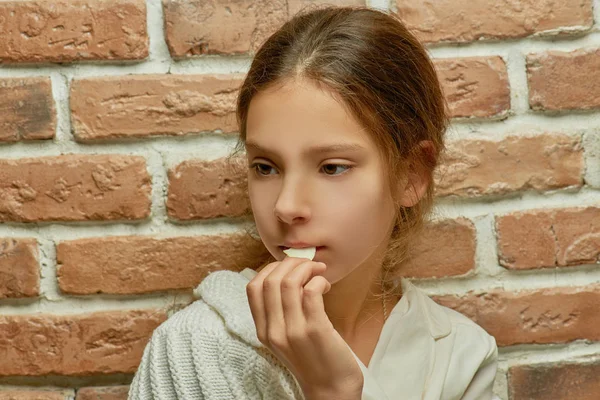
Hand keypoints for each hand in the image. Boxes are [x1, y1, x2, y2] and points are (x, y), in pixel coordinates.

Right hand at [246, 256, 363, 397]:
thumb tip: (287, 274)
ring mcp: (293, 331)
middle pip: (270, 280)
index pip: (252, 287)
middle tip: (309, 265)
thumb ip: (280, 311)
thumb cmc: (313, 358)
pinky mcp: (316, 330)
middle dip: (291, 263)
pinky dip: (318, 280)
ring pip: (289, 282)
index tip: (288, 267)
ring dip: (307, 268)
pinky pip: (311, 291)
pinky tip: (325, 285)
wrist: (331, 389)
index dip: (270, 268)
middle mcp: (274, 330)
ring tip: (319, 272)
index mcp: (263, 330)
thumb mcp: (285, 337)